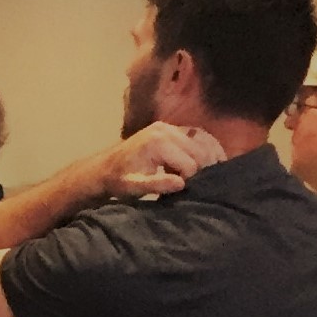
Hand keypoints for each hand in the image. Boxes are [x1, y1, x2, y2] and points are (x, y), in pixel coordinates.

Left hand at [95, 124, 224, 199]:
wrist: (105, 168)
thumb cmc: (119, 180)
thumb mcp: (134, 187)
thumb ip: (157, 185)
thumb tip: (181, 184)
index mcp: (158, 143)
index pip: (190, 164)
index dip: (191, 180)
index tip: (184, 190)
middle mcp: (165, 130)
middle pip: (200, 151)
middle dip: (203, 169)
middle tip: (201, 185)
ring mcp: (169, 127)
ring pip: (203, 140)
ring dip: (210, 156)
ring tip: (211, 174)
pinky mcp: (171, 128)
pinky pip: (197, 135)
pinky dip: (207, 146)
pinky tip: (211, 161)